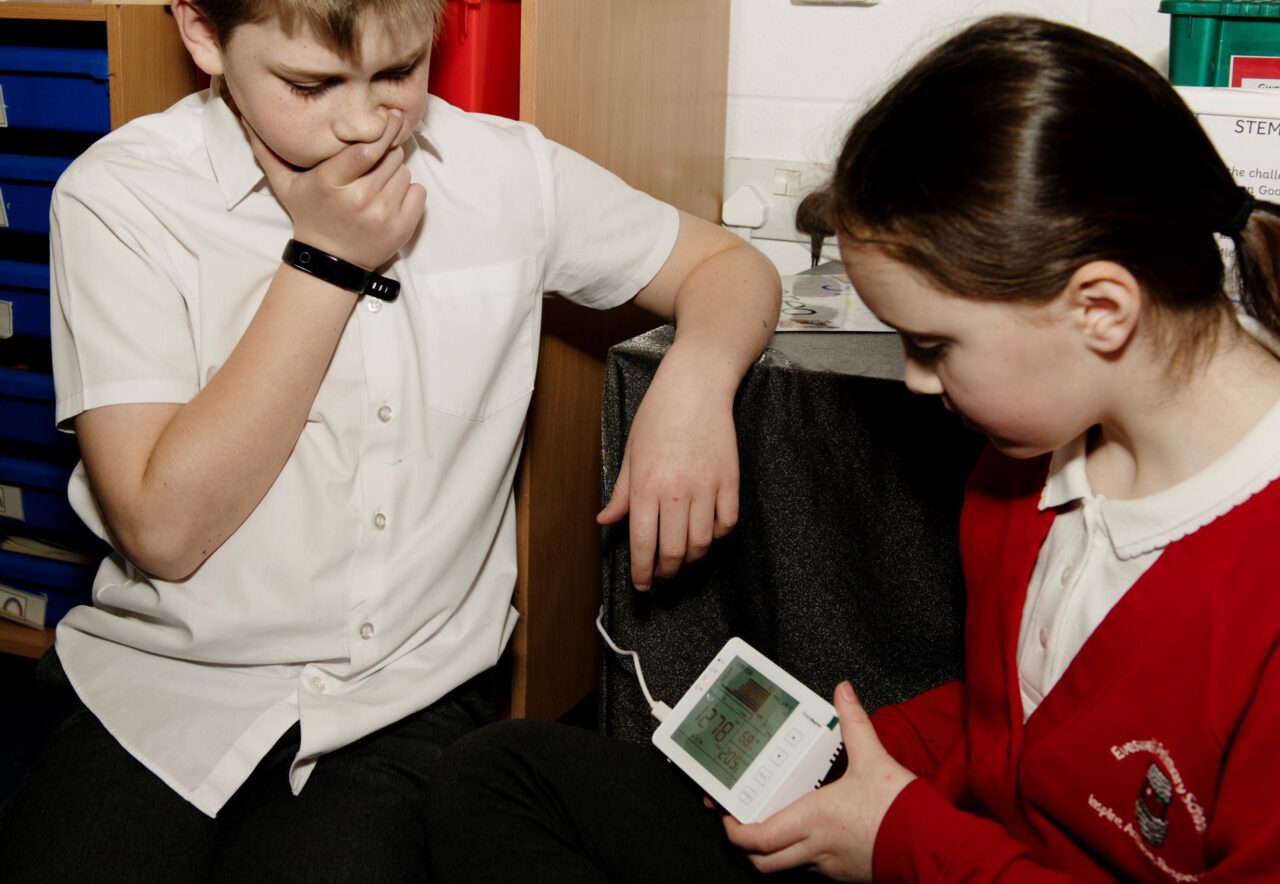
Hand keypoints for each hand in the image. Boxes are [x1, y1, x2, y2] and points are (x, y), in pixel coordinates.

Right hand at [245, 110, 425, 269]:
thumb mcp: (285, 185)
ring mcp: (382, 215)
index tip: (388, 115)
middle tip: (371, 166)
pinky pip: (418, 192)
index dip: (380, 129)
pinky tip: (390, 199)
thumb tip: (247, 117)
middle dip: (385, 154)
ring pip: (404, 172)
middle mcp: (358, 199)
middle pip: (390, 156)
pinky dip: (409, 192)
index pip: (366, 148)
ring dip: (395, 174)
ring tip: (376, 186)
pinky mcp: (401, 228)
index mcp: (331, 183)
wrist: (331, 262)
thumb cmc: (310, 216)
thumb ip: (268, 151)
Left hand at [597, 358, 738, 589]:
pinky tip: (706, 532)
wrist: (695, 386)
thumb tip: (606, 520)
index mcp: (645, 487)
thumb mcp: (630, 452)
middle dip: (665, 572)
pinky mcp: (730, 481)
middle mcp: (675, 492)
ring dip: (691, 559)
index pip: (643, 545)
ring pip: (701, 544)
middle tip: (661, 574)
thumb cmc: (659, 414)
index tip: (642, 584)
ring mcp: (706, 488)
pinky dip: (717, 536)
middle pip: (674, 553)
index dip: (642, 572)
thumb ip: (621, 493)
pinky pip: (726, 524)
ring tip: (683, 557)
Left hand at [722, 682, 915, 880]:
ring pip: (786, 867)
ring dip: (774, 850)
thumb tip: (842, 692)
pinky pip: (812, 869)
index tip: (728, 813)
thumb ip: (854, 723)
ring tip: (773, 824)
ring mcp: (830, 866)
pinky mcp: (846, 874)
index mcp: (813, 819)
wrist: (933, 847)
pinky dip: (802, 853)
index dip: (735, 829)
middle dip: (746, 845)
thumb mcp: (874, 758)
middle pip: (763, 862)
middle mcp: (815, 847)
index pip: (757, 838)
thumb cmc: (901, 810)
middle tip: (743, 822)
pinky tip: (811, 832)